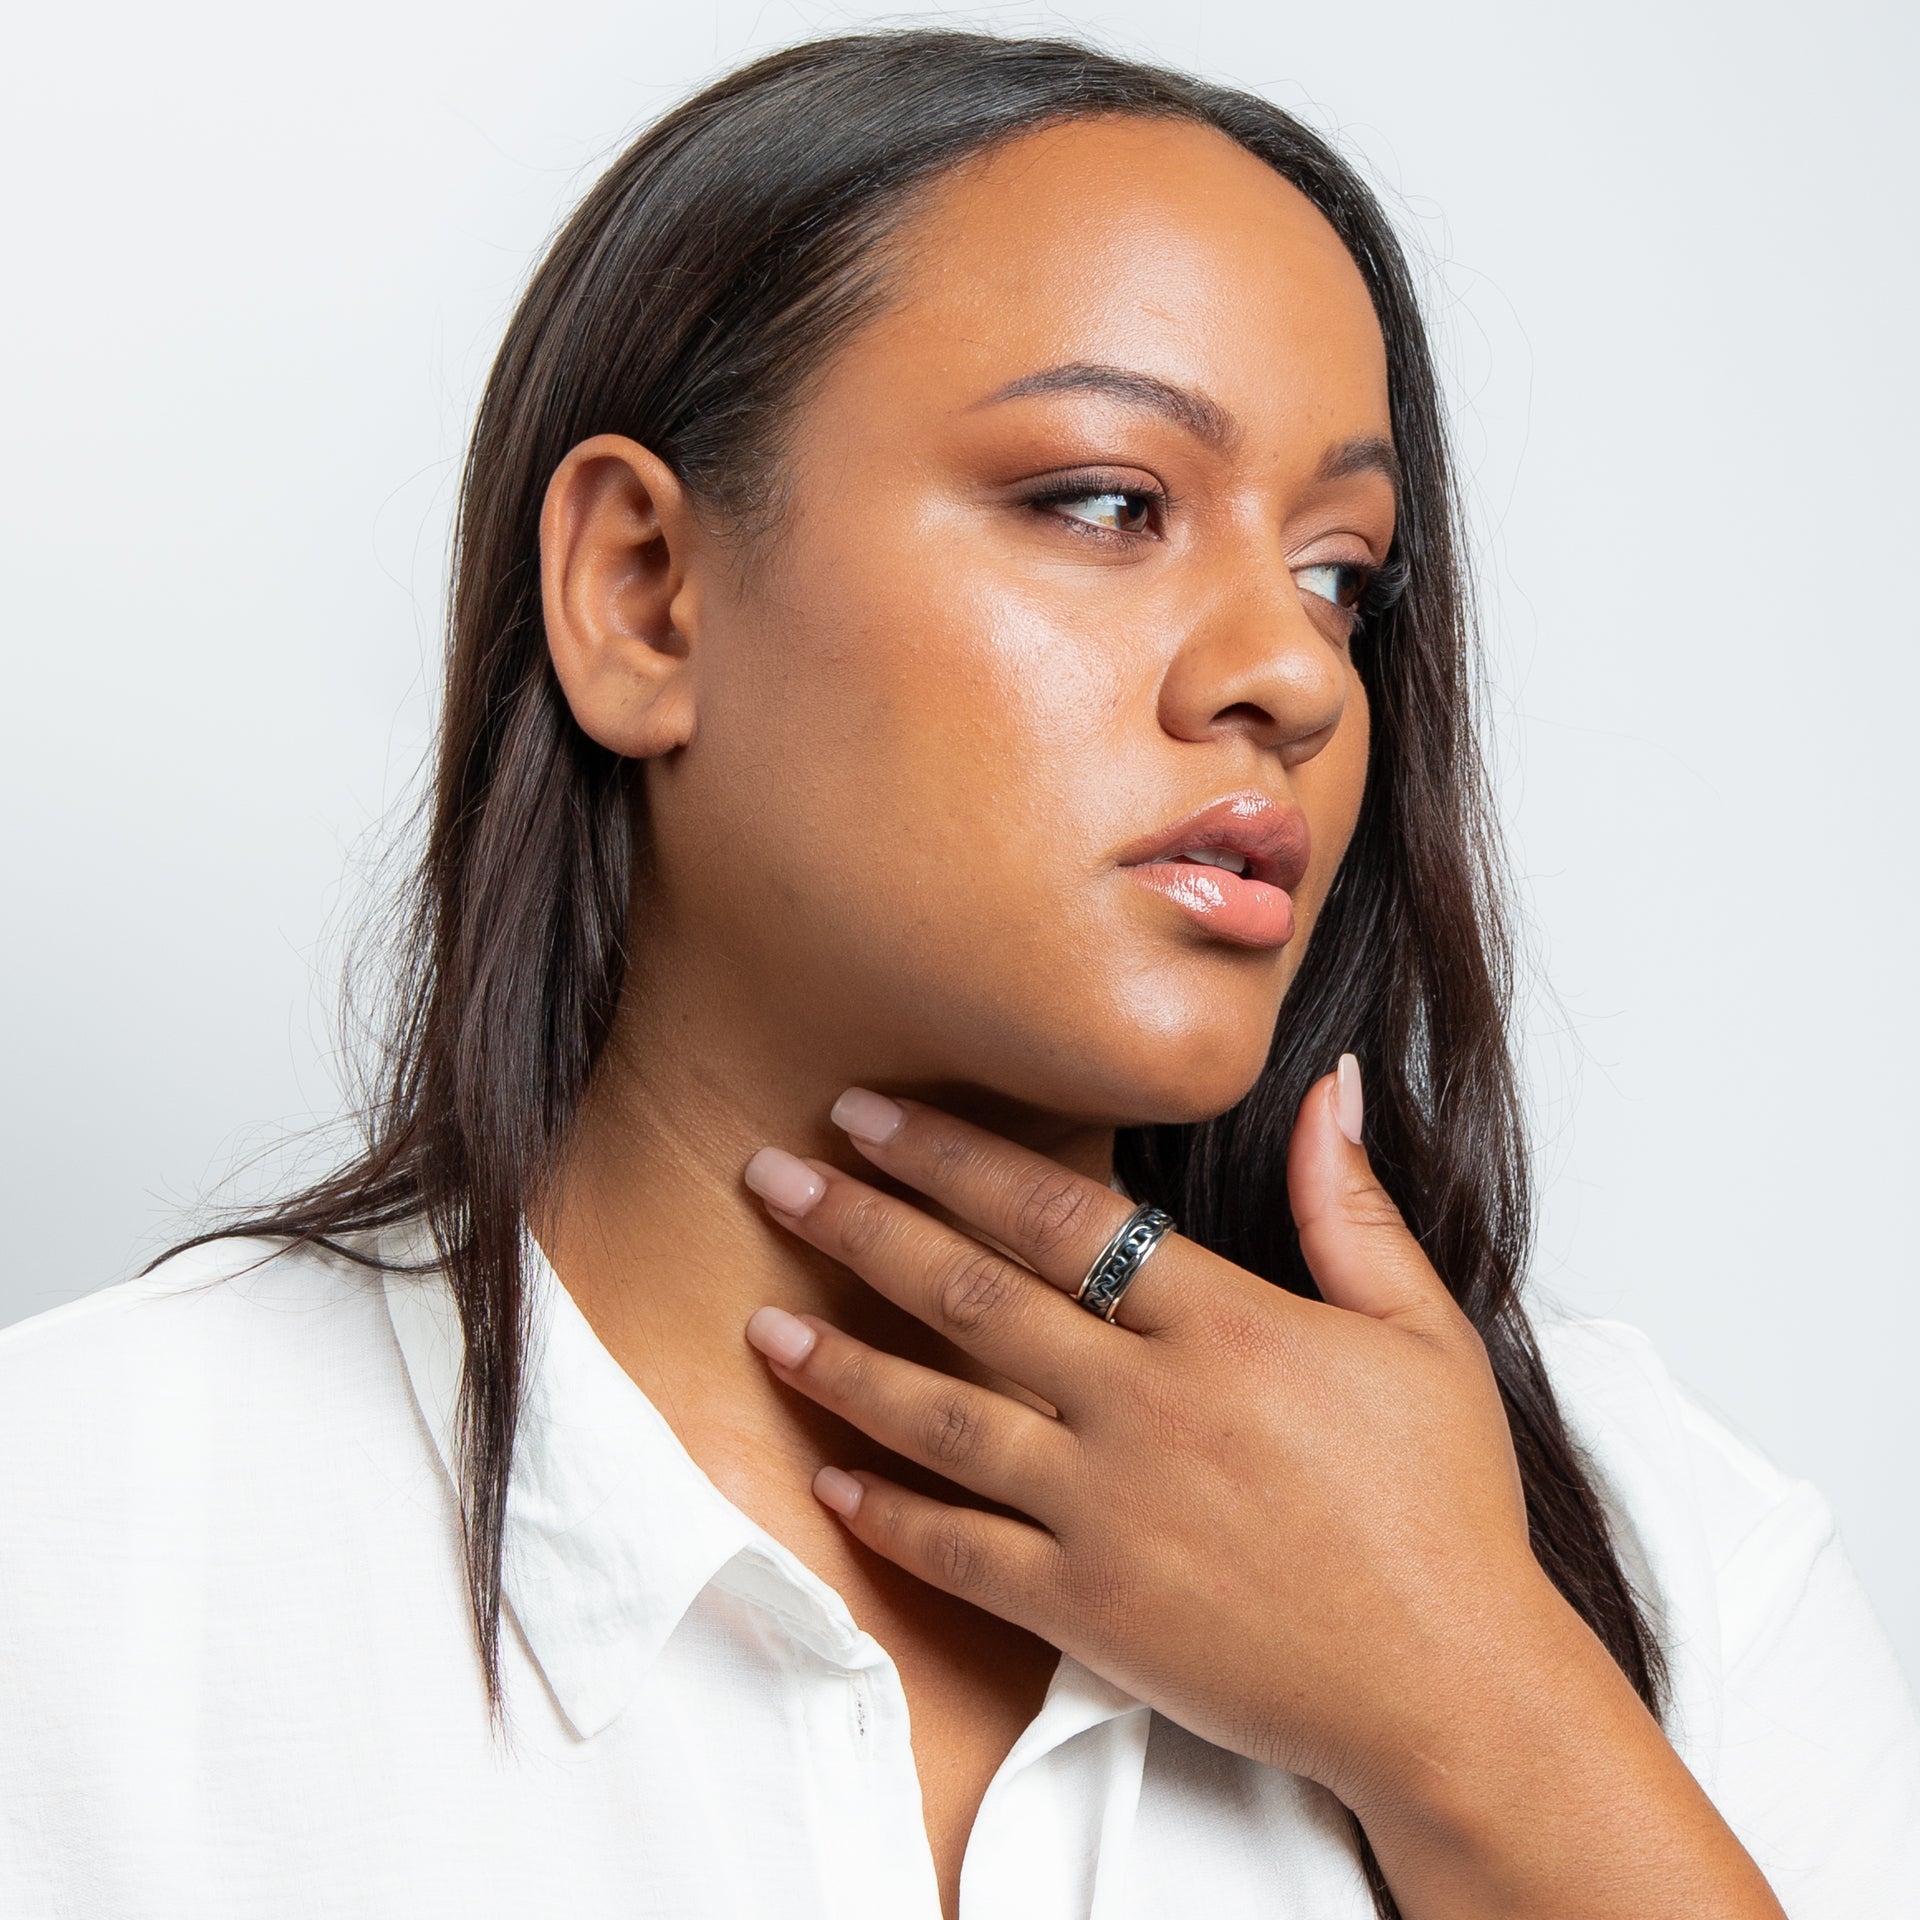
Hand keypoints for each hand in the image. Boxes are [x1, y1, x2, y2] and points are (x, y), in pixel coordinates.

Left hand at [739, 1061, 1782, 1918]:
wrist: (1454, 1692)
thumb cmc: (1442, 1512)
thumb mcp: (1422, 1335)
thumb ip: (1352, 1205)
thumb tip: (1325, 1086)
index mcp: (1226, 1325)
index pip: (1056, 1212)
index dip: (950, 1155)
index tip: (871, 1114)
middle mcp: (1149, 1407)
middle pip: (971, 1294)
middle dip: (859, 1226)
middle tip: (772, 1175)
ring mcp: (1110, 1513)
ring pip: (942, 1418)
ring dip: (842, 1364)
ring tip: (762, 1321)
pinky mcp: (1090, 1611)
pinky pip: (961, 1554)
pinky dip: (890, 1514)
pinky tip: (831, 1478)